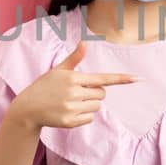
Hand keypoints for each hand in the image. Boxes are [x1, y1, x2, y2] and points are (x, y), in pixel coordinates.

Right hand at [7, 42, 136, 131]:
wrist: (28, 108)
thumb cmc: (45, 86)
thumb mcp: (58, 70)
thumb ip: (74, 59)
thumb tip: (84, 42)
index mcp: (73, 78)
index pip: (103, 79)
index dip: (122, 79)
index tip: (137, 78)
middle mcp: (73, 93)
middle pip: (102, 94)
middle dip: (94, 93)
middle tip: (78, 92)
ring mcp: (71, 108)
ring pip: (97, 107)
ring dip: (90, 104)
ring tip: (72, 102)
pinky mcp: (70, 122)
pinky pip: (90, 118)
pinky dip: (84, 116)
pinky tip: (69, 111)